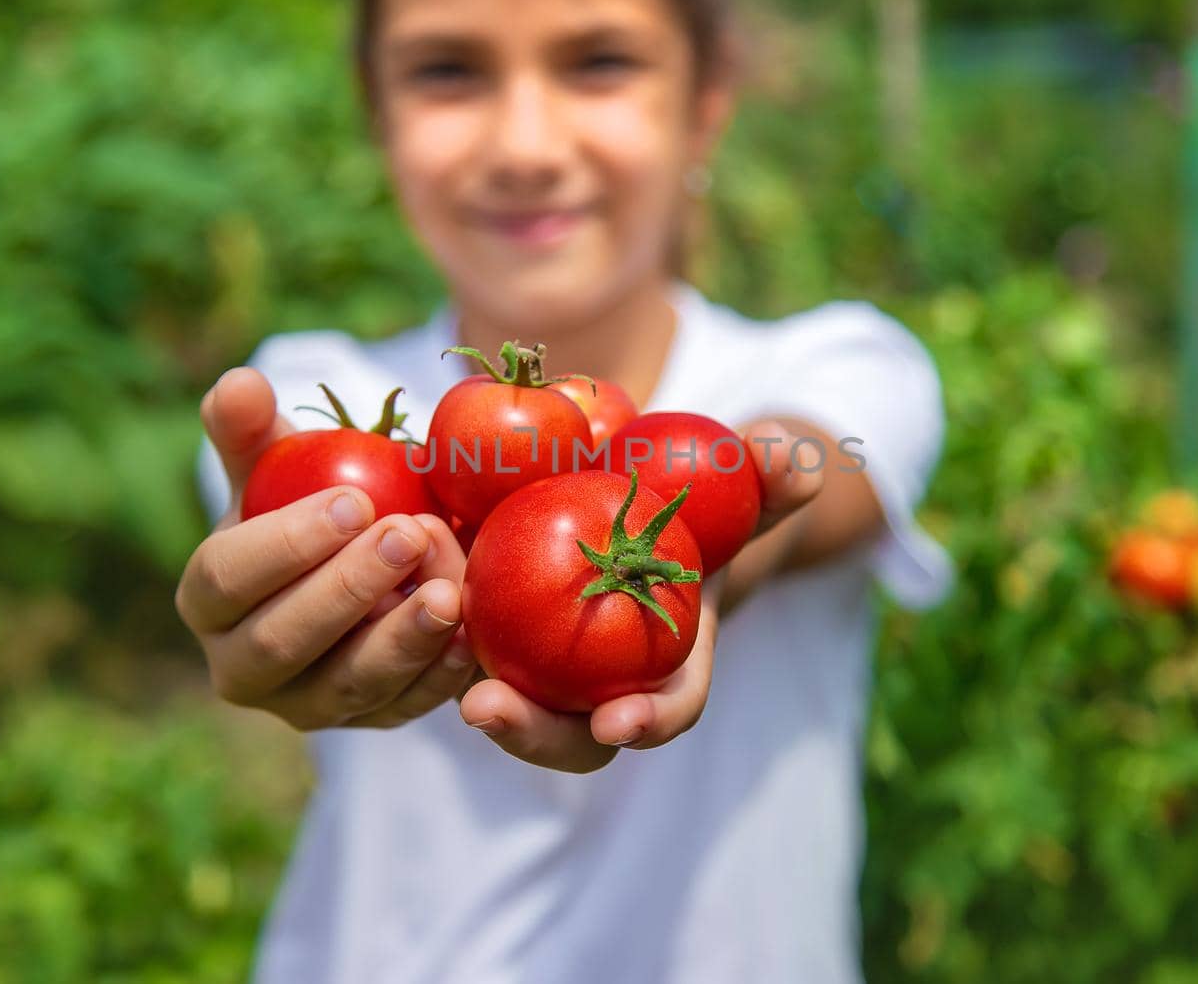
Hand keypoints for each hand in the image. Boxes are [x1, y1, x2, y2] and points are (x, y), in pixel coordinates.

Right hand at [175, 367, 476, 729]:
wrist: (359, 561)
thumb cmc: (306, 503)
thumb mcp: (277, 464)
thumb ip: (250, 428)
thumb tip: (239, 384)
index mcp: (206, 600)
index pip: (228, 578)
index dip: (286, 543)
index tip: (353, 502)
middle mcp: (243, 669)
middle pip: (282, 643)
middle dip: (347, 590)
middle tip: (407, 536)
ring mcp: (308, 705)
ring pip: (348, 687)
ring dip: (401, 641)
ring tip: (450, 593)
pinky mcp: (370, 721)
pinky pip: (404, 708)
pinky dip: (438, 676)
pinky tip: (472, 635)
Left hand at [456, 419, 823, 773]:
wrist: (634, 499)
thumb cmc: (696, 501)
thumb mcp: (735, 482)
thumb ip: (768, 474)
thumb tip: (794, 460)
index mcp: (673, 662)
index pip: (668, 708)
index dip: (648, 723)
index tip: (617, 727)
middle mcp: (607, 683)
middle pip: (574, 735)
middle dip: (534, 737)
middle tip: (488, 709)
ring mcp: (548, 669)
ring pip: (513, 706)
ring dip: (476, 701)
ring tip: (434, 672)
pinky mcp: (496, 638)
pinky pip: (463, 648)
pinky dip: (436, 634)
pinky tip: (403, 599)